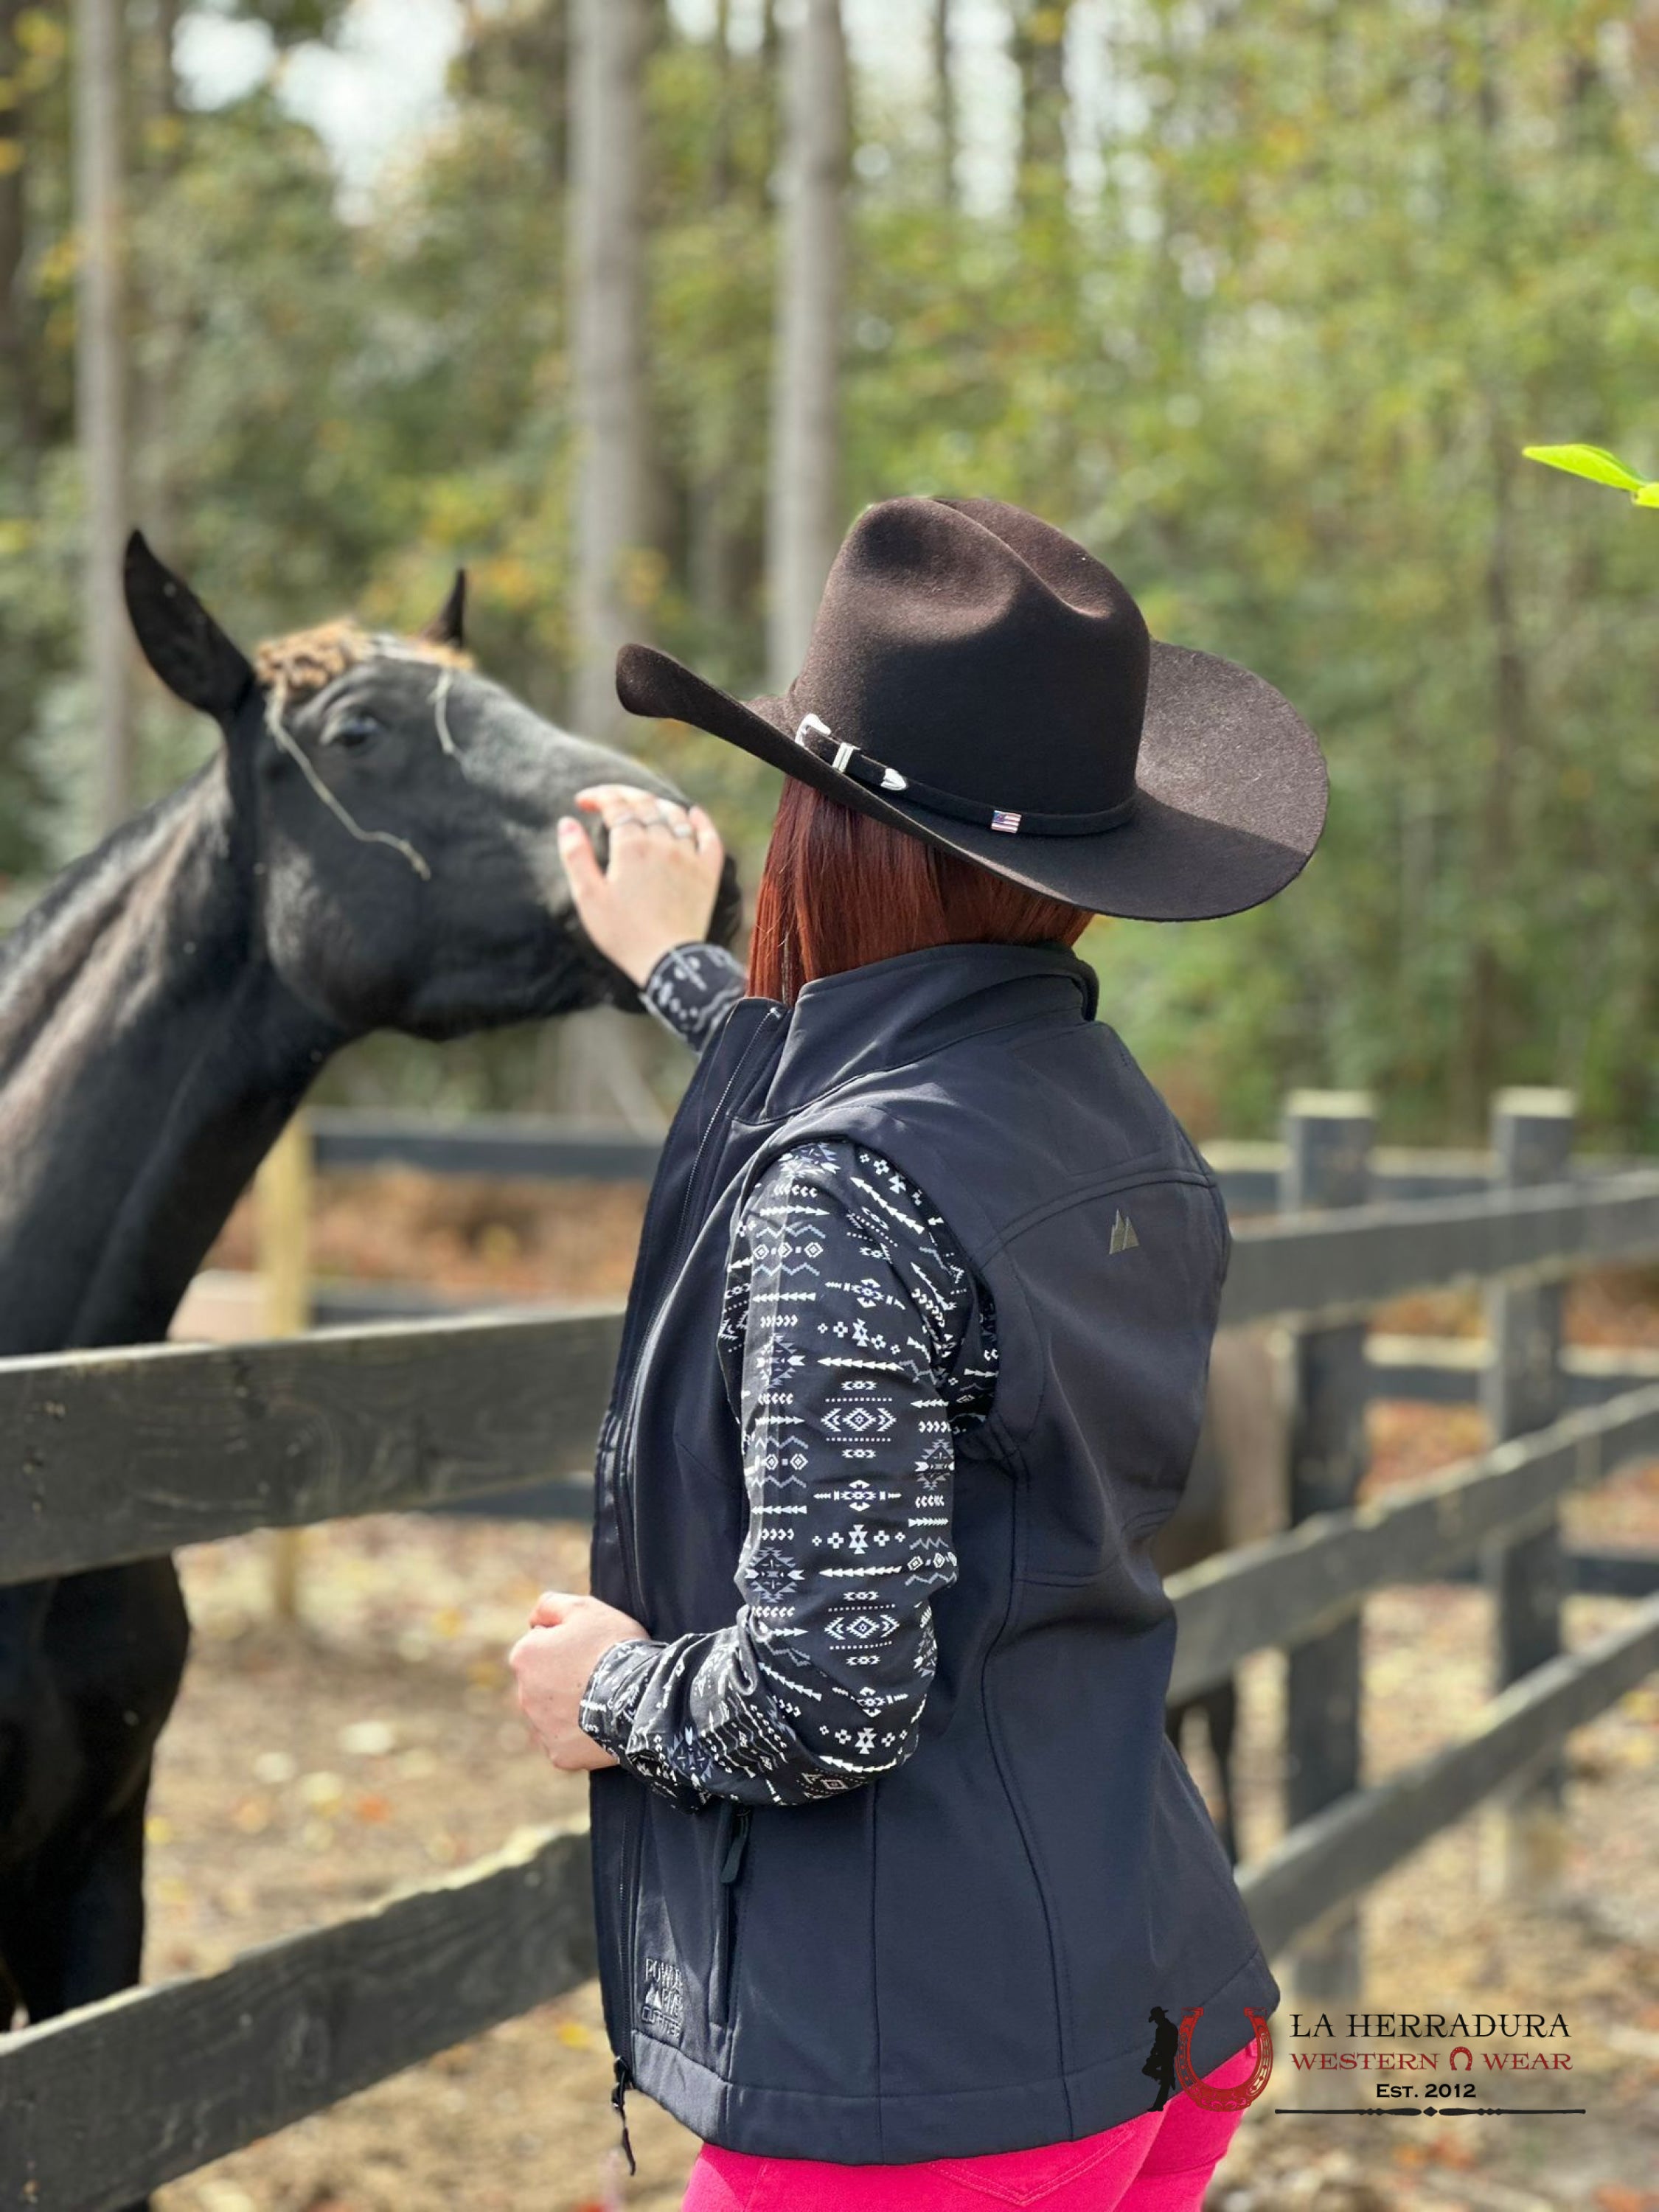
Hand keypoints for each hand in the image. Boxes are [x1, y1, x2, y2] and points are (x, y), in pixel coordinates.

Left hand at [509, 1589, 649, 1772]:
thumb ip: (551, 1605)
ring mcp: (540, 1728)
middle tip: (599, 1675)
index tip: (591, 1648)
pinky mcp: (559, 1754)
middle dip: (563, 1678)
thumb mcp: (584, 1608)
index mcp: (524, 1656)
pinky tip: (601, 1723)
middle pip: (543, 1682)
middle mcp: (523, 1695)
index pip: (541, 1645)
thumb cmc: (613, 1646)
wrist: (640, 1694)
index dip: (569, 1644)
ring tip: (603, 1700)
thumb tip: (533, 1620)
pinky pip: (566, 1742)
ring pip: (552, 1713)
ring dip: (570, 1707)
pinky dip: (580, 1735)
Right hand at [558, 783, 725, 987]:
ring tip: (642, 806)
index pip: (615, 805)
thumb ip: (575, 856)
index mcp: (631, 846)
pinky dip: (700, 822)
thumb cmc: (622, 933)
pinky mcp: (707, 873)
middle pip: (645, 803)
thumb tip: (566, 822)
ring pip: (675, 815)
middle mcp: (663, 843)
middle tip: (608, 799)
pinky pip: (709, 837)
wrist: (667, 961)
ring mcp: (688, 856)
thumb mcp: (588, 897)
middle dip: (623, 794)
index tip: (582, 802)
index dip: (598, 796)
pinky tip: (692, 814)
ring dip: (656, 804)